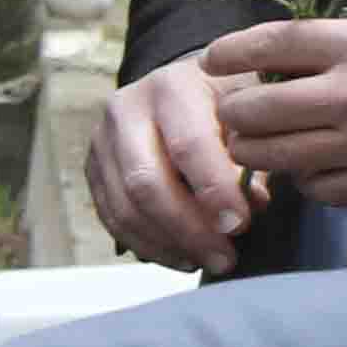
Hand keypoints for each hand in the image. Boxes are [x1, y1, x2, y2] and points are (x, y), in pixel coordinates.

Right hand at [86, 51, 263, 268]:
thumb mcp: (248, 112)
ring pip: (124, 207)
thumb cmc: (225, 101)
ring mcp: (102, 141)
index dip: (213, 191)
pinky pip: (111, 218)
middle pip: (146, 183)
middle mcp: (126, 110)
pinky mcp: (93, 168)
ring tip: (206, 261)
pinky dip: (146, 244)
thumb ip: (253, 153)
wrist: (184, 85)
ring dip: (167, 244)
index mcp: (172, 87)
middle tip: (225, 257)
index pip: (188, 145)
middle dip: (188, 229)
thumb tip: (251, 202)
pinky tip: (180, 255)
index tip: (239, 226)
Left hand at [201, 6, 346, 210]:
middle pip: (255, 110)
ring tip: (264, 145)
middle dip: (236, 113)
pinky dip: (307, 182)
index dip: (231, 53)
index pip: (271, 44)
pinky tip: (315, 170)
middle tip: (238, 114)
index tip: (213, 60)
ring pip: (275, 157)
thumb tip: (308, 54)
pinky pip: (320, 190)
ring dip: (260, 152)